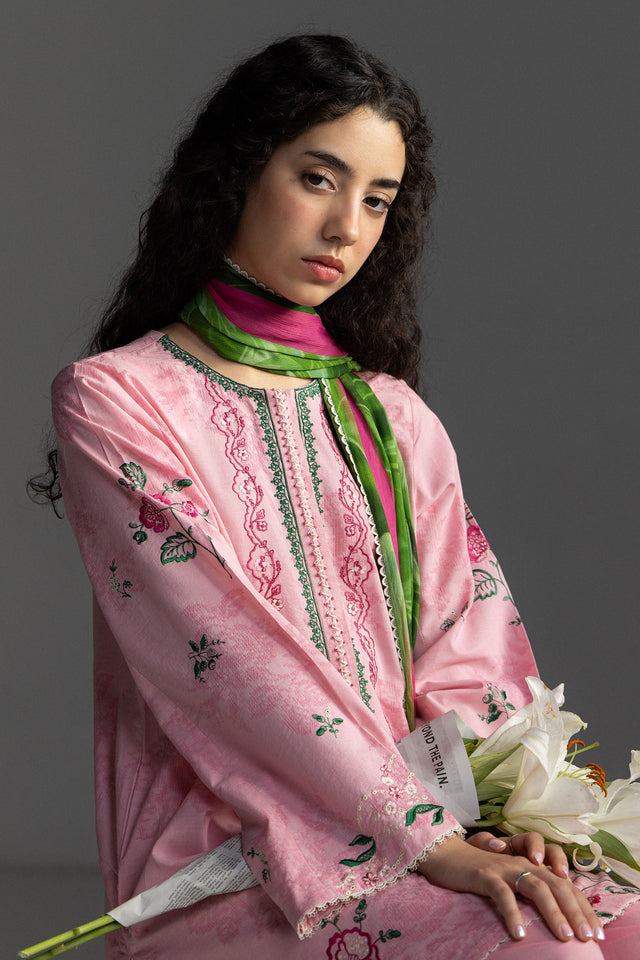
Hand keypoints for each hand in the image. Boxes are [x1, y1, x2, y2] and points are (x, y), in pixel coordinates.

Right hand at [417, 835, 603, 942]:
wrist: (444, 854)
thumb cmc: (477, 871)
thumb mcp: (508, 881)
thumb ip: (528, 890)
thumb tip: (556, 913)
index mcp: (530, 865)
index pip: (564, 884)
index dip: (582, 907)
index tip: (596, 932)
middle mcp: (521, 862)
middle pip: (556, 884)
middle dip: (575, 912)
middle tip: (587, 938)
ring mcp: (504, 867)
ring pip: (536, 887)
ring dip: (553, 913)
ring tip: (565, 938)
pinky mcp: (484, 874)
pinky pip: (502, 895)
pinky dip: (513, 915)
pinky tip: (520, 934)